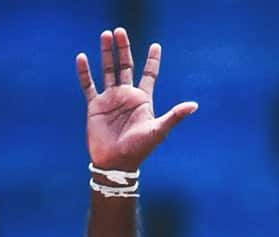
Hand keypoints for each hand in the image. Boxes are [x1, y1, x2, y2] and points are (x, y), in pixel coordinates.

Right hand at [75, 27, 196, 172]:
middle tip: (120, 30)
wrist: (116, 163)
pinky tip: (83, 57)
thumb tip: (195, 105)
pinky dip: (85, 72)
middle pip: (126, 66)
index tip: (156, 45)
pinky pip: (89, 85)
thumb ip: (174, 116)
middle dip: (124, 49)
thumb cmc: (139, 149)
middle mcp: (127, 96)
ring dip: (107, 53)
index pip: (149, 75)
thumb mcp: (158, 130)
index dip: (152, 60)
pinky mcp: (95, 106)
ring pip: (108, 70)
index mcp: (143, 100)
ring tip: (106, 35)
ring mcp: (110, 100)